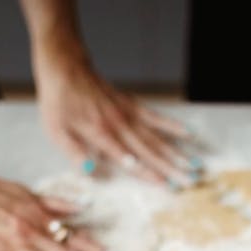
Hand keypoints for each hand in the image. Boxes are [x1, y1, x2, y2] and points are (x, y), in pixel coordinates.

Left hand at [34, 37, 200, 186]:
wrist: (65, 65)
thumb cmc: (58, 100)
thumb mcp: (56, 130)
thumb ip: (74, 152)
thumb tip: (91, 171)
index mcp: (101, 133)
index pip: (129, 159)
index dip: (148, 173)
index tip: (166, 185)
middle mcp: (119, 124)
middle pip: (150, 150)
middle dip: (171, 167)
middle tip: (190, 180)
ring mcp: (128, 113)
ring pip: (157, 136)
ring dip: (176, 152)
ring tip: (194, 164)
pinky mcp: (132, 105)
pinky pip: (155, 117)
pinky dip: (172, 125)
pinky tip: (188, 133)